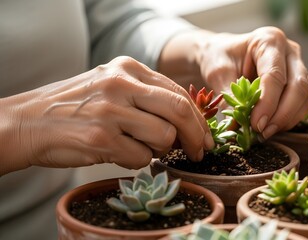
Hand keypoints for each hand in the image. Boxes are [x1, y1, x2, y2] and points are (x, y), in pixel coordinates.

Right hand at [0, 56, 213, 174]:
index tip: (206, 137)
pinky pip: (141, 157)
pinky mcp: (101, 137)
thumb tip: (186, 123)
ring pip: (164, 137)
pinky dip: (136, 161)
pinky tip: (116, 152)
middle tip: (198, 152)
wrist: (27, 121)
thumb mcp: (111, 86)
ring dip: (158, 150)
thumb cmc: (75, 107)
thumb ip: (147, 96)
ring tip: (137, 146)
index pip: (178, 93)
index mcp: (128, 68)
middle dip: (196, 136)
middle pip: (179, 111)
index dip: (198, 119)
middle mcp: (121, 84)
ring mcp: (111, 110)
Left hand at [160, 27, 307, 139]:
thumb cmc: (219, 58)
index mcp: (269, 40)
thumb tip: (239, 124)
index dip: (268, 103)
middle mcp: (289, 50)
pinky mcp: (299, 80)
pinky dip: (291, 118)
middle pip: (298, 86)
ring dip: (288, 119)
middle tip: (263, 132)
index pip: (275, 75)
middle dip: (282, 114)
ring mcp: (298, 65)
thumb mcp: (218, 73)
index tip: (256, 124)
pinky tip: (273, 127)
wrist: (221, 54)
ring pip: (305, 96)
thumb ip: (230, 96)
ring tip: (266, 133)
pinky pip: (304, 103)